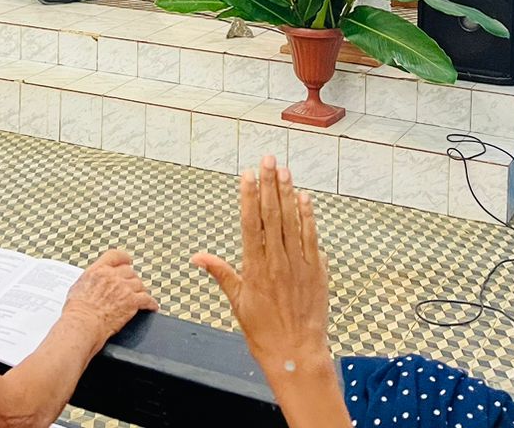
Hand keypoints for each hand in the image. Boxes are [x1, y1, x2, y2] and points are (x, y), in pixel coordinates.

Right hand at [63, 249, 157, 340]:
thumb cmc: (77, 312)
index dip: (124, 258)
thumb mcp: (78, 287)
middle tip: (131, 286)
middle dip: (131, 279)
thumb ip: (90, 279)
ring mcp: (124, 288)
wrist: (83, 325)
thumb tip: (93, 280)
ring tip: (140, 297)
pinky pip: (147, 299)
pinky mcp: (132, 301)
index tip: (127, 261)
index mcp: (98, 270)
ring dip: (140, 291)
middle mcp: (112, 276)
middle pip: (129, 271)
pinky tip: (152, 306)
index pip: (115, 256)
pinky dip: (151, 304)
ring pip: (139, 284)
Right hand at [192, 157, 330, 369]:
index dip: (249, 196)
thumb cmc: (264, 332)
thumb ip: (220, 273)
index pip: (251, 223)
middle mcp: (277, 261)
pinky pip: (311, 237)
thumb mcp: (237, 302)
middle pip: (272, 215)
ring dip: (288, 193)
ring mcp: (298, 264)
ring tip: (284, 170)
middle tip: (268, 159)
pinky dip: (308, 216)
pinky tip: (305, 198)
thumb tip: (196, 257)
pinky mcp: (316, 270)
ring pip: (292, 221)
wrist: (296, 354)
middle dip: (269, 184)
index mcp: (254, 267)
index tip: (247, 174)